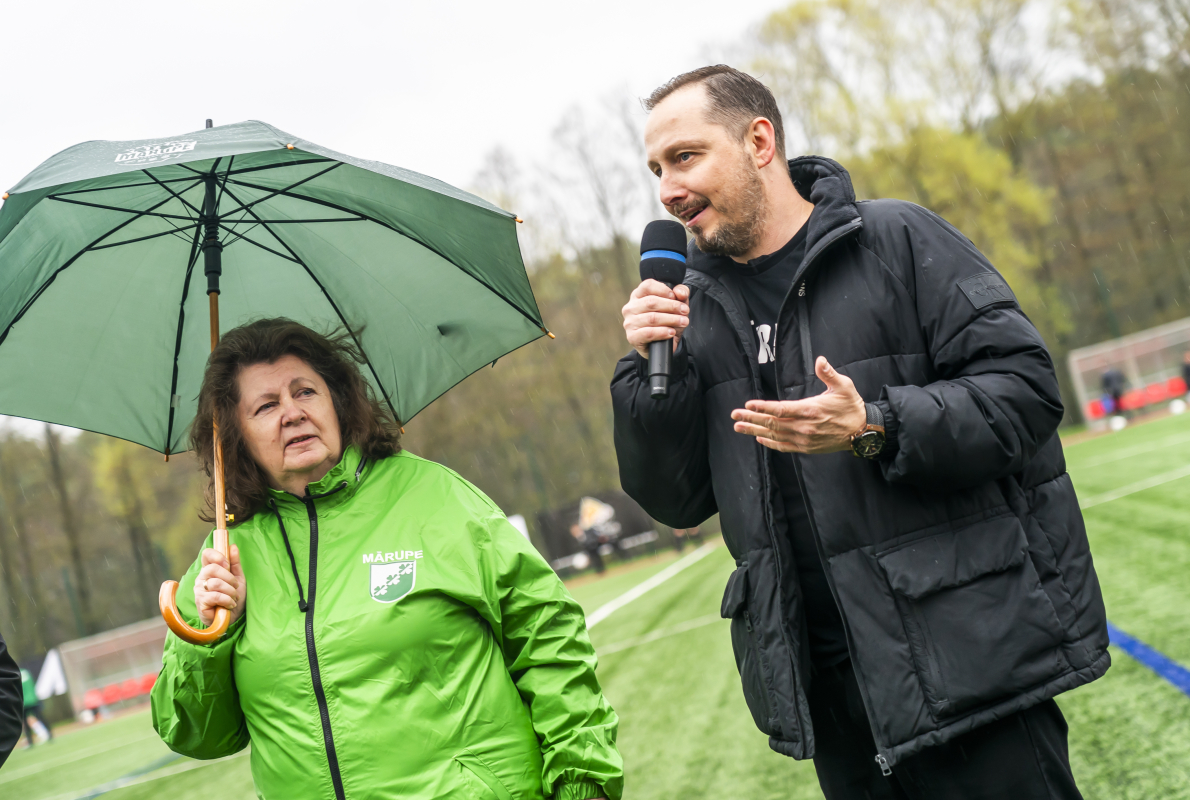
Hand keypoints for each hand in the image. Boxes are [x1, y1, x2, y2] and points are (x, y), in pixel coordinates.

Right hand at [195, 545, 246, 626]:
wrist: (233, 618)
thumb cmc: (233, 597)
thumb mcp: (238, 578)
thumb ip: (235, 563)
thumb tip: (233, 546)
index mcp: (209, 570)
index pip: (207, 555)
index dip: (217, 556)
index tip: (227, 564)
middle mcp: (201, 578)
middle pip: (212, 568)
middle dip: (229, 578)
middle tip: (235, 586)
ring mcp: (199, 591)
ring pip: (215, 583)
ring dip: (230, 591)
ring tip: (234, 598)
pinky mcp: (200, 603)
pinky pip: (215, 596)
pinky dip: (227, 600)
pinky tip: (230, 605)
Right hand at [622, 279, 689, 357]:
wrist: (662, 345)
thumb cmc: (667, 320)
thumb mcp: (677, 305)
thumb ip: (681, 293)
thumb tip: (680, 293)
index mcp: (638, 295)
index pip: (648, 286)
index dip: (663, 290)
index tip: (675, 297)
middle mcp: (631, 308)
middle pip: (651, 302)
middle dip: (672, 306)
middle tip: (685, 311)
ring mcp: (630, 323)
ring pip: (652, 318)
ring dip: (671, 319)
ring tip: (683, 322)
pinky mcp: (632, 337)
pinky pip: (648, 333)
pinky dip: (662, 332)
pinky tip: (672, 332)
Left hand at [731, 357, 865, 453]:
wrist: (863, 432)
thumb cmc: (852, 406)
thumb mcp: (844, 386)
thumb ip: (829, 373)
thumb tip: (820, 360)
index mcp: (811, 410)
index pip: (781, 409)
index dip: (763, 408)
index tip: (748, 405)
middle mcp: (805, 427)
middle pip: (772, 423)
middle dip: (751, 419)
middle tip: (734, 415)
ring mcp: (804, 439)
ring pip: (775, 435)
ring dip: (755, 431)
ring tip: (738, 428)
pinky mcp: (807, 448)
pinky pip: (784, 446)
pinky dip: (770, 443)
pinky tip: (759, 439)